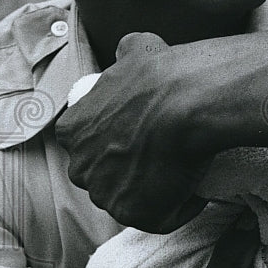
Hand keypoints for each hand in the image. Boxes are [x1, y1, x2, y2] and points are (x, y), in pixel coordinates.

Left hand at [55, 32, 212, 230]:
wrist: (187, 100)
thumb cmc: (161, 74)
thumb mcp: (135, 49)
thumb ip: (125, 54)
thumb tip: (129, 51)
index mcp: (72, 130)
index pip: (87, 144)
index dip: (115, 142)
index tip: (142, 135)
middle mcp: (80, 168)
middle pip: (105, 177)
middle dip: (129, 171)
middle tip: (164, 154)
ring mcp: (106, 196)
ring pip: (131, 200)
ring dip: (155, 191)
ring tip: (183, 172)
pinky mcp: (137, 216)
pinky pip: (162, 219)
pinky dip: (180, 208)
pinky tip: (196, 190)